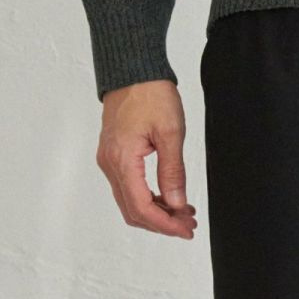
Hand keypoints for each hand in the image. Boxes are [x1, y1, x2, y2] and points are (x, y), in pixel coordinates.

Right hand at [97, 80, 196, 239]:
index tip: (186, 229)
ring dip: (157, 212)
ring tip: (184, 212)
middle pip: (133, 211)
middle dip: (162, 223)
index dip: (165, 224)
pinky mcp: (114, 156)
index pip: (141, 207)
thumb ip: (173, 172)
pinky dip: (149, 198)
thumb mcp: (171, 133)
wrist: (132, 69)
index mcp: (122, 160)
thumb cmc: (150, 93)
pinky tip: (170, 197)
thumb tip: (176, 203)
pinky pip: (128, 188)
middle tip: (189, 225)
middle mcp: (110, 164)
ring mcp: (109, 161)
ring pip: (130, 202)